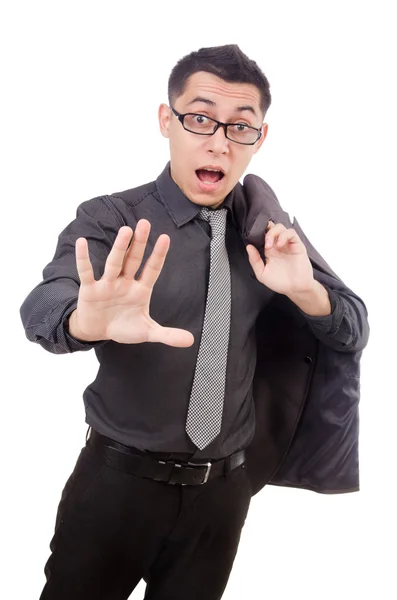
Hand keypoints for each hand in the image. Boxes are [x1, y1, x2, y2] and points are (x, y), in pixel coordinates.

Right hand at [70, 220, 193, 346]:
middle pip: (133, 260)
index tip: (165, 238)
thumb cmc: (123, 327)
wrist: (97, 331)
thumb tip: (191, 341)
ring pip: (114, 263)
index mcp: (140, 290)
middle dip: (140, 243)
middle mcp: (125, 283)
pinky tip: (82, 242)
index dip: (158, 255)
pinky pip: (86, 272)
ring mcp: (107, 284)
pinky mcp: (90, 290)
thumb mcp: (147, 332)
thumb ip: (167, 334)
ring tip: (126, 231)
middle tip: (145, 223)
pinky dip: (83, 258)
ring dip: (120, 248)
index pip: (152, 269)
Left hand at [246, 220, 314, 295]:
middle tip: (264, 243)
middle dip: (265, 231)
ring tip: (270, 245)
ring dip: (273, 233)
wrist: (296, 289)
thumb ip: (254, 261)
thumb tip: (248, 247)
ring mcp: (287, 244)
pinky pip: (291, 233)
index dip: (258, 233)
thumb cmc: (280, 282)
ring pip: (280, 227)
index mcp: (269, 251)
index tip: (254, 238)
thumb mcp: (262, 273)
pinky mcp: (297, 245)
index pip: (263, 235)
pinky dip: (284, 235)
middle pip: (271, 227)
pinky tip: (280, 244)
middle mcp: (278, 245)